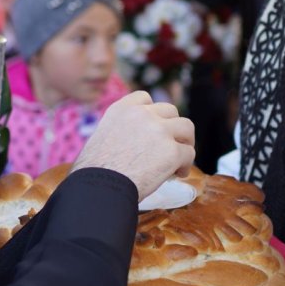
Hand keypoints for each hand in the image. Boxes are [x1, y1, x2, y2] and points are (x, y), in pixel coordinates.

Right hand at [72, 91, 194, 201]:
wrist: (101, 187)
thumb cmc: (95, 172)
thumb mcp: (101, 137)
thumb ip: (120, 131)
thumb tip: (132, 142)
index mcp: (122, 110)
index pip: (145, 98)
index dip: (153, 112)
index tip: (154, 126)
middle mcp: (142, 115)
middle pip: (171, 110)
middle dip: (173, 127)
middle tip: (171, 144)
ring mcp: (159, 131)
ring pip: (187, 127)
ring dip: (185, 142)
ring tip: (180, 158)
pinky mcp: (172, 151)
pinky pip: (189, 153)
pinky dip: (186, 165)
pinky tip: (178, 174)